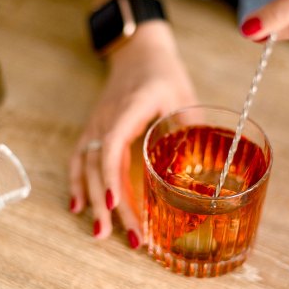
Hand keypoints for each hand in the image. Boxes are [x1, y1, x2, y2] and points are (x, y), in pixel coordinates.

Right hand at [69, 22, 196, 247]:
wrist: (138, 51)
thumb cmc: (163, 72)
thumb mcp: (183, 95)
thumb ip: (192, 128)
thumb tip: (210, 169)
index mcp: (130, 107)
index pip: (112, 144)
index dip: (111, 176)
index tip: (116, 205)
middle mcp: (107, 117)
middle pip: (99, 164)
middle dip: (108, 202)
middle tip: (122, 236)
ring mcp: (97, 124)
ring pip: (85, 166)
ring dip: (91, 200)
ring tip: (99, 233)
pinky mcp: (94, 129)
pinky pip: (79, 158)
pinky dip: (77, 184)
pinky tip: (79, 208)